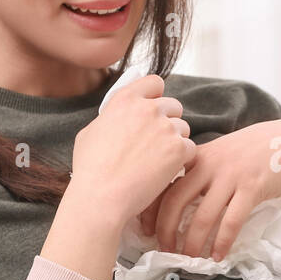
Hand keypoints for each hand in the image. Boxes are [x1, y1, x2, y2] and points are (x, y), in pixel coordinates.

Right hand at [68, 73, 194, 228]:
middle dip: (168, 121)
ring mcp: (165, 127)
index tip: (154, 108)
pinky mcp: (178, 148)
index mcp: (125, 100)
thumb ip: (111, 117)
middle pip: (173, 105)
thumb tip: (119, 115)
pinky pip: (190, 148)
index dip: (156, 95)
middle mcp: (148, 108)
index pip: (154, 82)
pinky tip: (164, 171)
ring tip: (157, 161)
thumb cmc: (90, 170)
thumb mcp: (91, 132)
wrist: (102, 197)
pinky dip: (181, 160)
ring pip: (183, 128)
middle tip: (156, 142)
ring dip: (175, 141)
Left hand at [138, 119, 280, 261]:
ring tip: (190, 260)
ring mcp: (231, 176)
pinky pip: (232, 221)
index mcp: (197, 156)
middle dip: (166, 230)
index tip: (145, 230)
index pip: (164, 183)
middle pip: (176, 201)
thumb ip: (197, 171)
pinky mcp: (252, 188)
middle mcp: (210, 164)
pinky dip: (223, 242)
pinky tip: (219, 255)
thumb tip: (172, 202)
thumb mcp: (220, 153)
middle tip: (164, 250)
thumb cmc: (253, 151)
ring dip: (193, 243)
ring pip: (203, 216)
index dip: (151, 210)